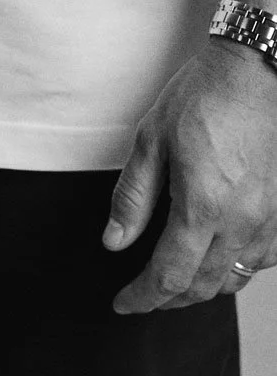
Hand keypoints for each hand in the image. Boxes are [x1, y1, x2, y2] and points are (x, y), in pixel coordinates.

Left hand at [103, 40, 276, 311]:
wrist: (257, 72)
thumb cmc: (204, 96)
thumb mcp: (151, 139)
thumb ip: (133, 196)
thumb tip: (115, 241)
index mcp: (203, 206)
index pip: (170, 275)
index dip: (144, 297)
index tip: (125, 304)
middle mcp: (242, 222)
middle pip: (204, 286)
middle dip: (169, 299)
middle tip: (144, 296)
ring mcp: (269, 220)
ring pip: (235, 279)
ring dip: (203, 287)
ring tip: (176, 280)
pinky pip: (261, 260)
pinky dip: (235, 268)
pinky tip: (218, 255)